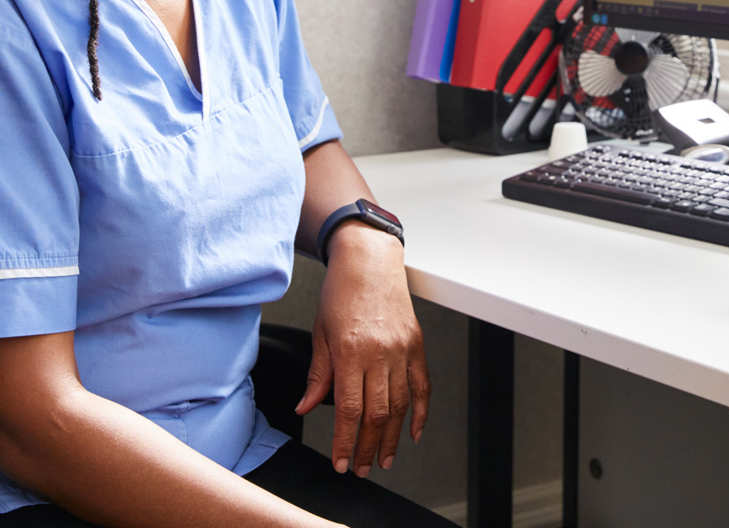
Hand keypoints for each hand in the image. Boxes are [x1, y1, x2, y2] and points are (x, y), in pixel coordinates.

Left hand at [294, 224, 430, 477]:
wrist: (369, 259)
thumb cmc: (341, 291)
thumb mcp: (321, 333)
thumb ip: (318, 375)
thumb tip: (306, 407)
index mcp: (351, 350)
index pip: (349, 410)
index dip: (345, 442)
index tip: (340, 462)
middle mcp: (380, 352)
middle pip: (378, 414)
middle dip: (369, 447)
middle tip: (361, 469)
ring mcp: (402, 349)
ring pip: (401, 405)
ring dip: (392, 438)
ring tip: (384, 460)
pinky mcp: (416, 345)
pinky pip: (422, 386)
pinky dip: (421, 413)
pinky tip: (413, 433)